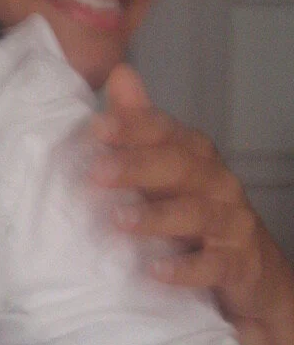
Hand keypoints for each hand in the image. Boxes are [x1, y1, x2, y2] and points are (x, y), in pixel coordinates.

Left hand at [89, 64, 293, 324]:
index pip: (164, 131)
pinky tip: (156, 270)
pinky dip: (186, 268)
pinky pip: (213, 264)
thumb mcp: (166, 168)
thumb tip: (120, 73)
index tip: (95, 127)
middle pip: (179, 167)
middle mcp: (215, 181)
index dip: (132, 126)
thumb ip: (140, 124)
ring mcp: (230, 222)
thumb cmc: (194, 211)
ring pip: (196, 213)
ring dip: (157, 217)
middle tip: (96, 172)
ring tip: (119, 220)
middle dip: (136, 167)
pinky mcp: (236, 263)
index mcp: (192, 154)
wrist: (249, 271)